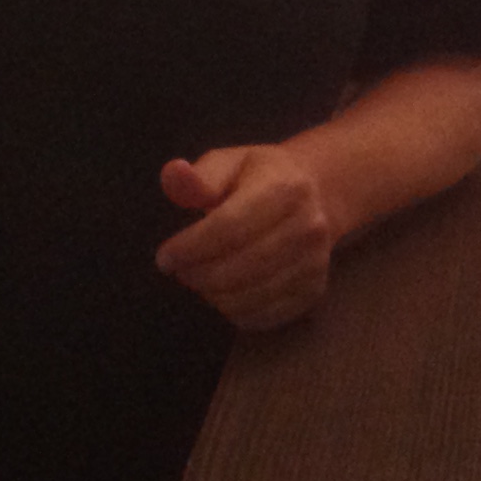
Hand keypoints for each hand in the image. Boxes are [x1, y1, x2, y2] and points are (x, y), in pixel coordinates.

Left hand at [156, 146, 338, 330]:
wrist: (316, 196)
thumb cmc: (260, 179)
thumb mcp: (229, 164)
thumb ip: (198, 177)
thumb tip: (173, 173)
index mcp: (285, 187)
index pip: (229, 227)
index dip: (190, 248)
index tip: (164, 257)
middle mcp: (308, 227)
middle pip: (239, 267)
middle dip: (198, 274)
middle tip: (181, 270)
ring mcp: (315, 262)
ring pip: (249, 297)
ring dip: (213, 294)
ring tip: (202, 278)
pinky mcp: (313, 291)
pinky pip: (262, 316)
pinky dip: (234, 311)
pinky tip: (226, 292)